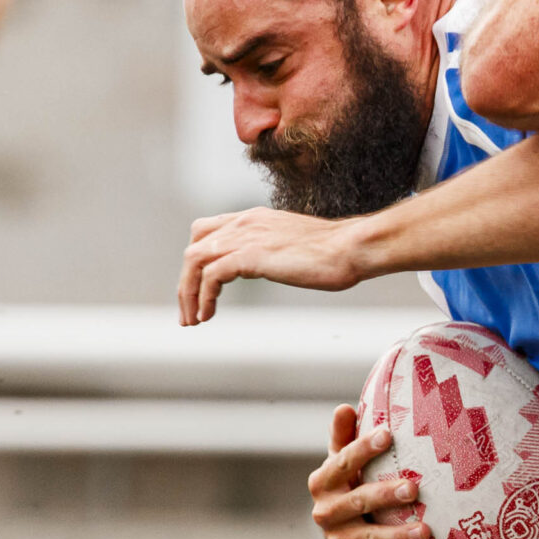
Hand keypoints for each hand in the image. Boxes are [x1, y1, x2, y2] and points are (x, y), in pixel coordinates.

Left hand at [178, 207, 367, 324]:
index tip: (200, 288)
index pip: (206, 229)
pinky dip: (203, 297)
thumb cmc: (336, 251)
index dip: (197, 260)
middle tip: (191, 313)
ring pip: (194, 260)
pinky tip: (208, 315)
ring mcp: (245, 237)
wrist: (351, 248)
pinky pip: (210, 276)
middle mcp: (244, 223)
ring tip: (194, 320)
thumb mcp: (296, 246)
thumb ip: (278, 250)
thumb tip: (280, 264)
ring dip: (188, 293)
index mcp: (254, 219)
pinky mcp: (250, 256)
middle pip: (194, 247)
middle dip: (186, 282)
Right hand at [307, 405, 431, 538]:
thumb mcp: (341, 459)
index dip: (363, 449)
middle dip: (385, 496)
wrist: (336, 524)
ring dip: (398, 536)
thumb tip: (344, 407)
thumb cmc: (348, 480)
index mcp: (322, 482)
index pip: (342, 462)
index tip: (389, 434)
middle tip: (414, 488)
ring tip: (427, 532)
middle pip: (357, 502)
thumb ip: (343, 436)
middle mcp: (326, 512)